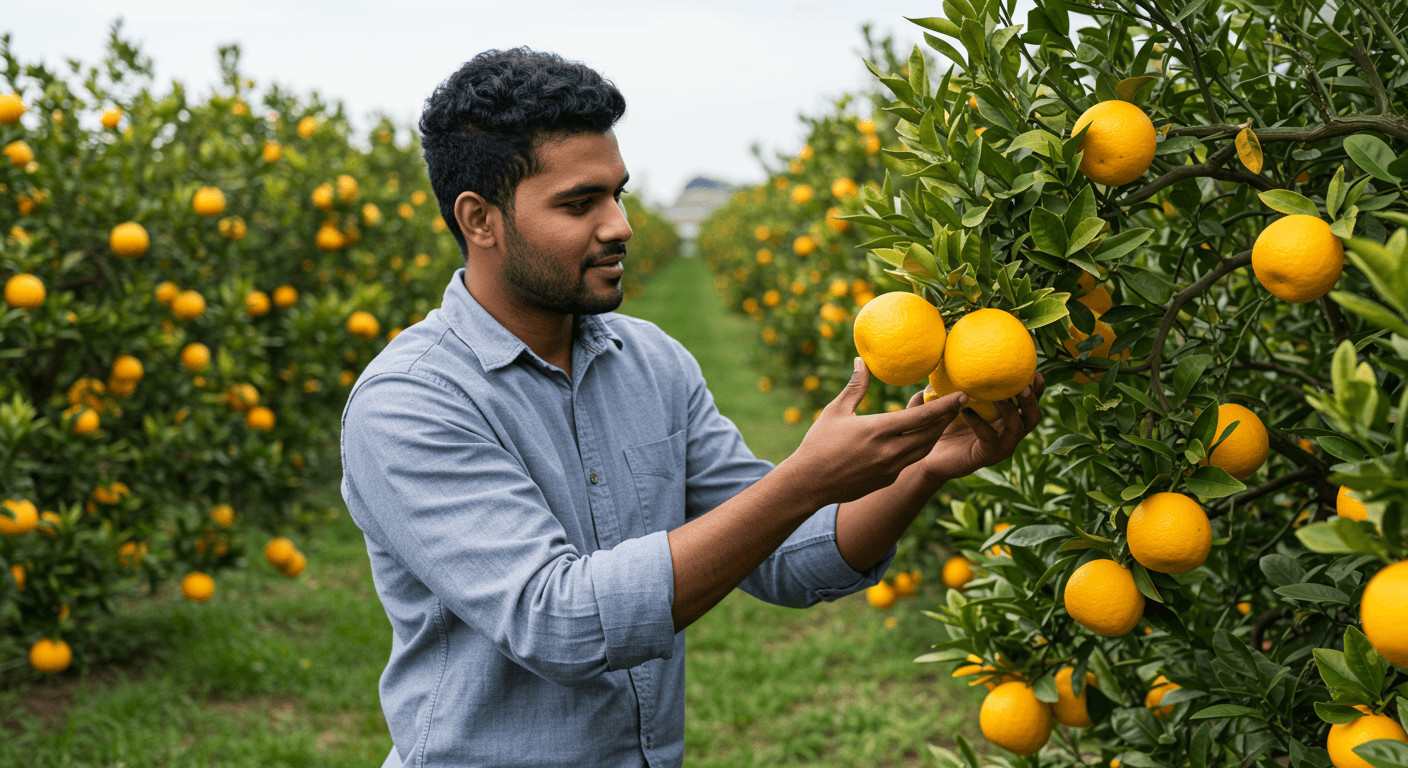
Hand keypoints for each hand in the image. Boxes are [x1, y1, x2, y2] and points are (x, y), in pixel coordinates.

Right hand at [783, 358, 963, 505]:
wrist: (808, 483)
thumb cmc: (819, 444)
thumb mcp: (836, 411)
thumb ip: (855, 387)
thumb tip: (861, 360)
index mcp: (878, 430)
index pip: (922, 416)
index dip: (946, 405)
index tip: (962, 394)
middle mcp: (890, 451)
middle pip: (931, 434)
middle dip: (946, 418)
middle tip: (957, 403)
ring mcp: (890, 468)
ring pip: (924, 449)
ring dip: (935, 433)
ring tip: (941, 418)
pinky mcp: (887, 479)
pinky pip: (911, 460)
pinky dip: (920, 446)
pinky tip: (919, 436)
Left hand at [906, 372, 1045, 483]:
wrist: (932, 457)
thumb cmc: (944, 425)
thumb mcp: (953, 401)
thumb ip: (958, 382)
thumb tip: (949, 352)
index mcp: (1007, 418)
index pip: (1029, 403)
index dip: (1037, 389)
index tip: (1037, 372)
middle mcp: (1009, 433)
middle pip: (1033, 417)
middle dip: (1032, 401)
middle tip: (1024, 387)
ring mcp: (1001, 446)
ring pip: (1017, 428)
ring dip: (1011, 411)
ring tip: (999, 397)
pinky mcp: (987, 455)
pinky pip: (988, 437)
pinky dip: (978, 422)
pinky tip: (965, 410)